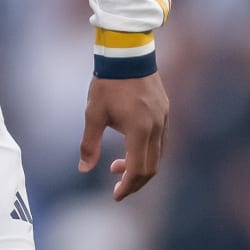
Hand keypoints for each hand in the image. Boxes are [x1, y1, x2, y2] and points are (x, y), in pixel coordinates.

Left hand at [78, 73, 168, 201]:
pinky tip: (131, 149)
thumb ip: (89, 143)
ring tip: (117, 166)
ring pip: (159, 155)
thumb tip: (83, 170)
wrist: (128, 53)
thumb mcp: (93, 113)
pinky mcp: (166, 112)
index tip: (116, 195)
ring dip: (140, 167)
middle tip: (117, 187)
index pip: (137, 170)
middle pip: (152, 168)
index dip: (127, 187)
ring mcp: (164, 119)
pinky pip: (162, 141)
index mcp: (139, 131)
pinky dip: (148, 152)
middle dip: (134, 182)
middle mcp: (156, 128)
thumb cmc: (107, 83)